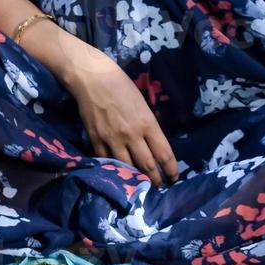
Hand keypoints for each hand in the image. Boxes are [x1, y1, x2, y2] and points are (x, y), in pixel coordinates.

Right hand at [66, 44, 178, 187]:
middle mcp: (132, 135)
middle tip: (159, 186)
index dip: (171, 170)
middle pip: (148, 166)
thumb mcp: (141, 103)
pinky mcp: (96, 140)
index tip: (174, 177)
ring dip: (137, 179)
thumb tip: (152, 144)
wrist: (91, 78)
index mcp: (147, 123)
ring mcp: (113, 139)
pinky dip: (114, 169)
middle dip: (156, 180)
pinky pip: (107, 161)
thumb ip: (148, 125)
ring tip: (141, 185)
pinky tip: (119, 174)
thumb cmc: (119, 84)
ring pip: (128, 168)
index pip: (164, 154)